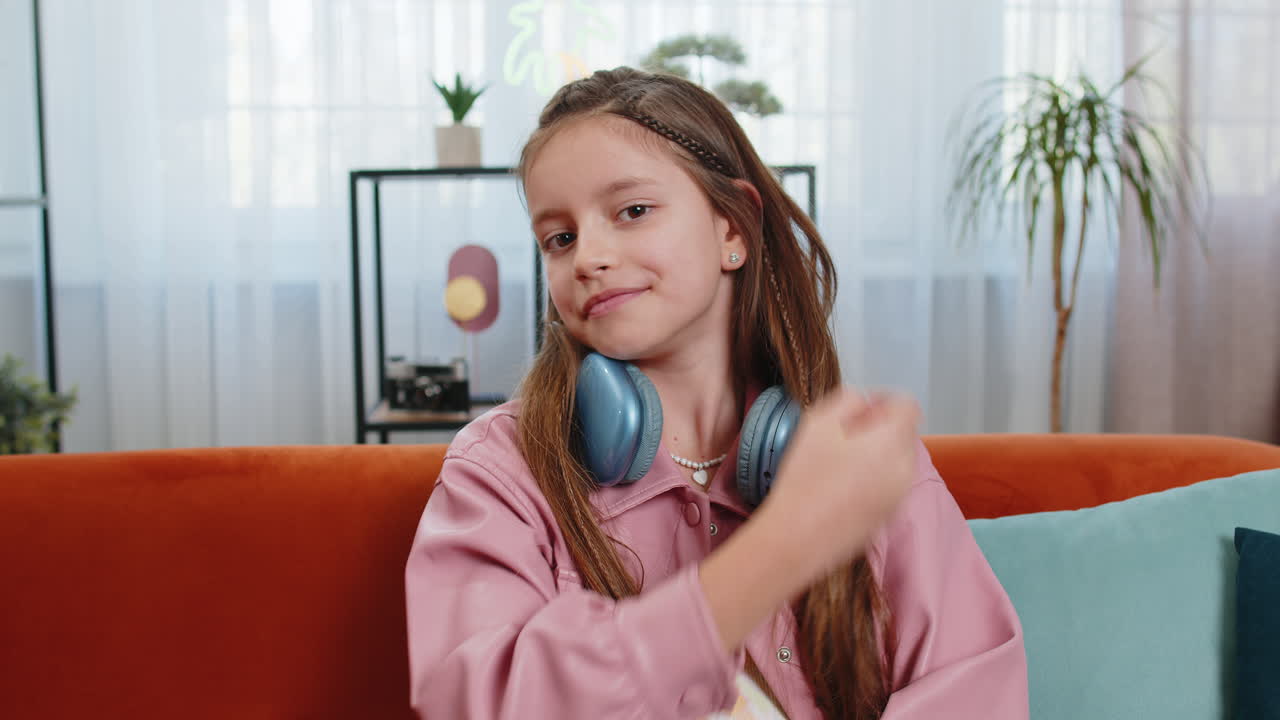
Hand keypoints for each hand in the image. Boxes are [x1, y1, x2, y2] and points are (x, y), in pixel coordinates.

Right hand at [698, 386, 920, 653]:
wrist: (799, 538)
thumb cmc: (806, 477)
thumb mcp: (819, 422)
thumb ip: (849, 399)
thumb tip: (866, 404)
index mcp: (893, 441)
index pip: (907, 405)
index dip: (882, 400)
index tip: (857, 411)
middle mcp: (906, 469)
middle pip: (903, 433)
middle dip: (879, 428)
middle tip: (841, 437)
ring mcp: (900, 497)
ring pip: (896, 461)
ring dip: (876, 454)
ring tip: (838, 464)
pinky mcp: (888, 518)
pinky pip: (888, 486)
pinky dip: (872, 479)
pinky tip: (839, 488)